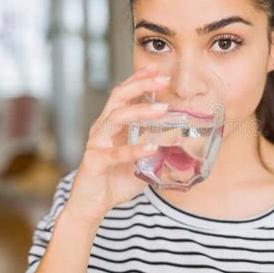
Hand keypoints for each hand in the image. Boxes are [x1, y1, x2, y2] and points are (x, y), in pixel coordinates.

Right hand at [64, 64, 170, 224]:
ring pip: (116, 118)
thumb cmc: (115, 178)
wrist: (92, 204)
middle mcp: (103, 128)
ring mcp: (97, 142)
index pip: (124, 94)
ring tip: (163, 109)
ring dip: (140, 111)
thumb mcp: (140, 159)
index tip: (157, 68)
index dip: (139, 79)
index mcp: (112, 124)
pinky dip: (134, 150)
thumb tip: (181, 140)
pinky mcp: (95, 160)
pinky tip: (151, 148)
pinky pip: (116, 153)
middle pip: (119, 97)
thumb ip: (156, 146)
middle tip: (163, 79)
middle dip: (141, 85)